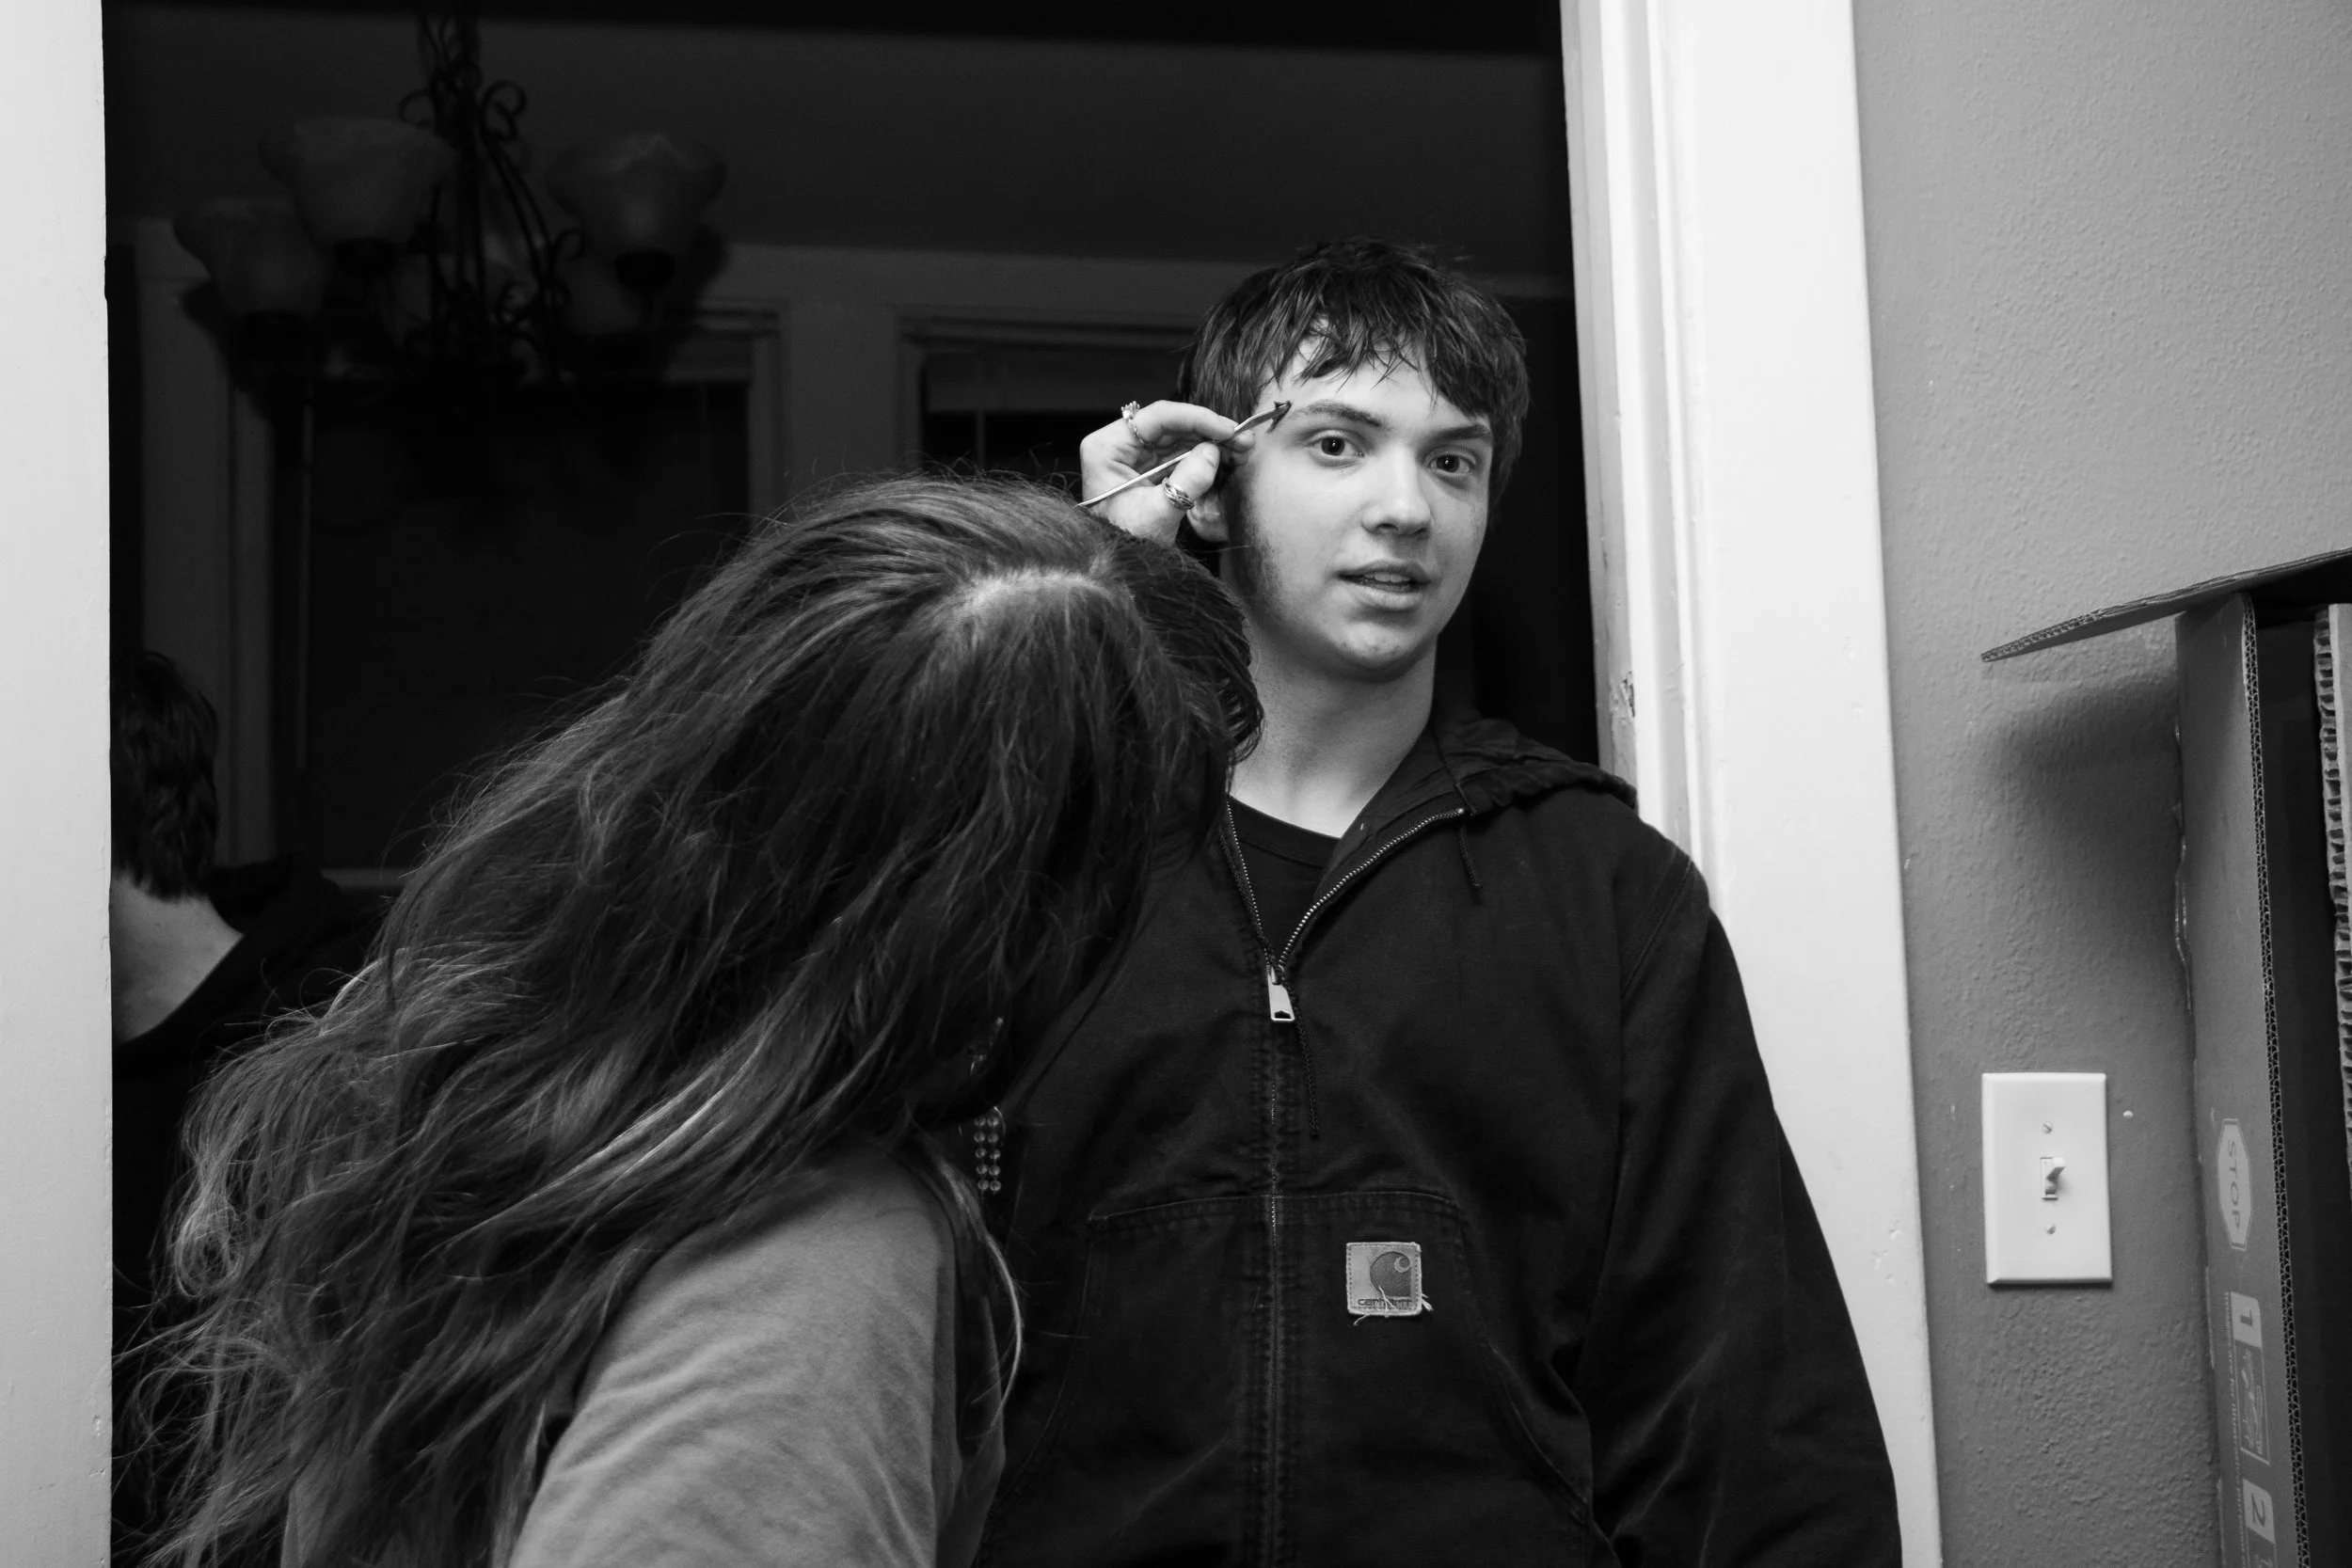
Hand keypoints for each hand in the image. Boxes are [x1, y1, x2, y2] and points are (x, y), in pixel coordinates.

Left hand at [1078, 401, 1247, 545]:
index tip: (1226, 428)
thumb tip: (1213, 453)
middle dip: (1209, 431)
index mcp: (1107, 447)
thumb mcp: (1158, 515)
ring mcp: (1135, 457)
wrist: (1120, 568)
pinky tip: (1230, 459)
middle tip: (1242, 439)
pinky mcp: (1150, 470)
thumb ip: (1187, 482)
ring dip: (1212, 443)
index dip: (1196, 419)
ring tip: (1242, 449)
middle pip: (1172, 425)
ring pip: (1180, 438)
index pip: (1156, 418)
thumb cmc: (1126, 543)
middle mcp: (1119, 446)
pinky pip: (1181, 455)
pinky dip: (1206, 456)